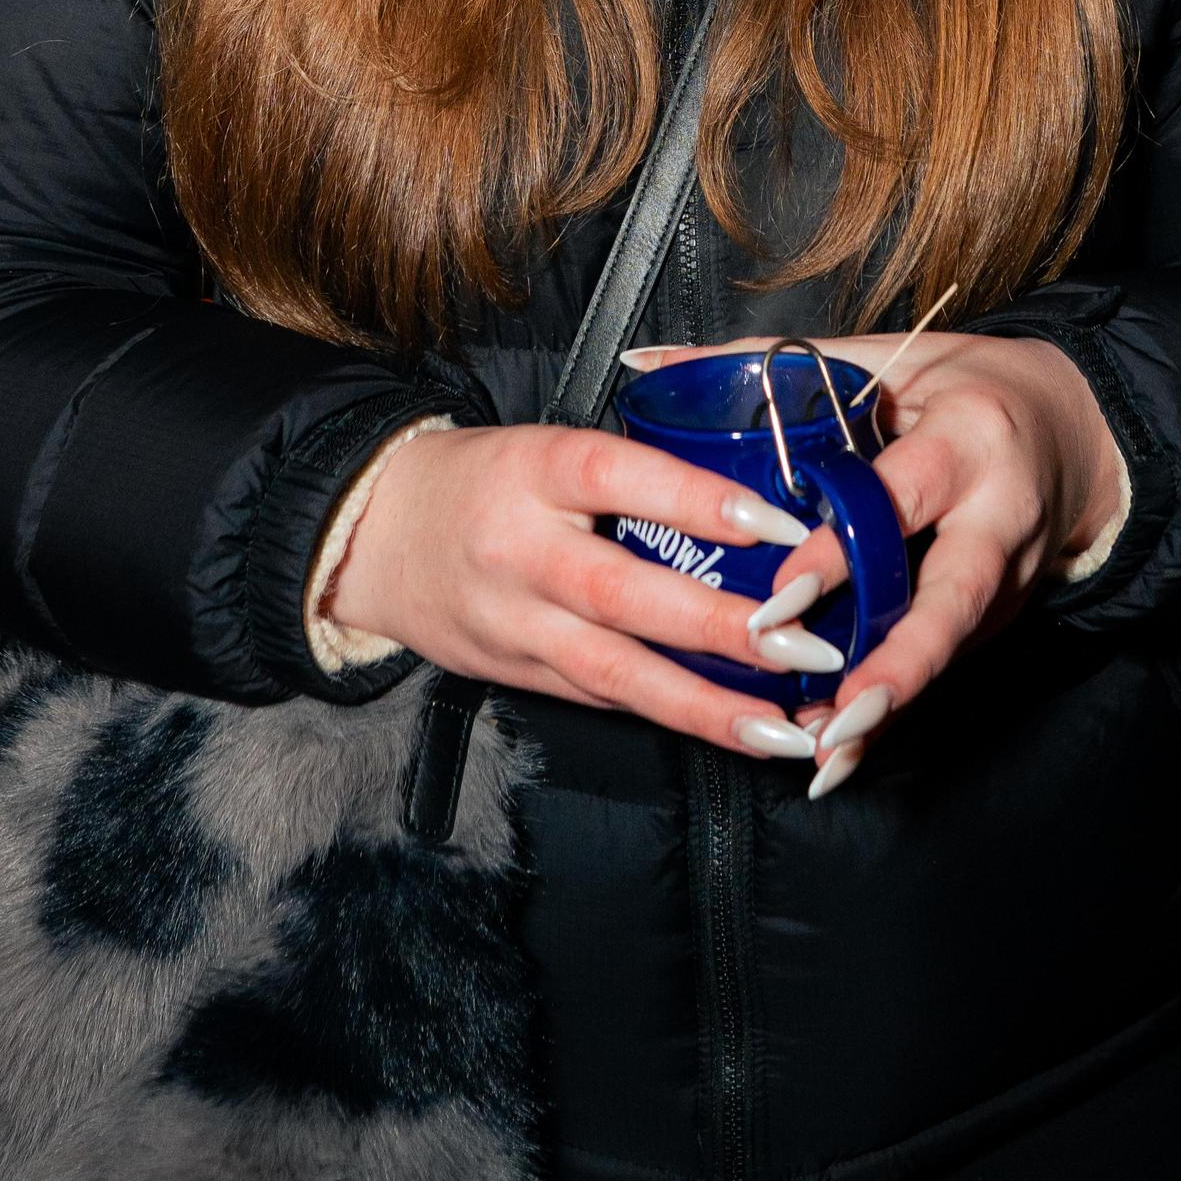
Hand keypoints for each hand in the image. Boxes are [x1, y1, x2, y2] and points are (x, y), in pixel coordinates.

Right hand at [332, 420, 842, 758]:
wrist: (375, 534)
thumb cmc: (486, 479)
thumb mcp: (547, 447)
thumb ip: (634, 472)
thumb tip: (751, 499)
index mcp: (534, 470)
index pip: (619, 475)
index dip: (697, 499)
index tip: (777, 524)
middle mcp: (521, 550)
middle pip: (624, 593)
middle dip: (721, 627)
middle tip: (805, 644)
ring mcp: (515, 623)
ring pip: (617, 671)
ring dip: (708, 705)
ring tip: (787, 727)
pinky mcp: (518, 674)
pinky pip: (603, 697)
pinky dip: (672, 716)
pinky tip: (736, 733)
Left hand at [624, 333, 1125, 790]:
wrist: (1076, 428)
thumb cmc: (963, 388)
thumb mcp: (883, 359)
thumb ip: (771, 364)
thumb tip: (654, 364)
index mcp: (965, 440)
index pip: (901, 498)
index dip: (843, 550)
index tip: (781, 595)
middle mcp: (999, 513)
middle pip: (952, 596)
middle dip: (893, 659)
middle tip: (830, 708)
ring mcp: (1011, 574)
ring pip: (951, 647)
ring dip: (890, 705)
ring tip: (829, 753)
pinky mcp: (1007, 613)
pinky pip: (947, 666)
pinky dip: (895, 711)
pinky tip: (843, 753)